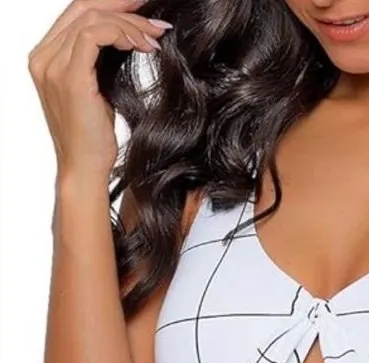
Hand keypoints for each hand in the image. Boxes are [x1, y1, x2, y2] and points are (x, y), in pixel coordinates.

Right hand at [27, 0, 172, 181]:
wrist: (85, 169)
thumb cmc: (94, 139)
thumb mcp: (97, 91)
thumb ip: (101, 61)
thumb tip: (129, 36)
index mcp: (46, 57)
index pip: (78, 13)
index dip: (112, 5)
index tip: (143, 10)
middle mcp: (43, 57)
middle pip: (83, 7)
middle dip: (123, 5)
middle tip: (155, 15)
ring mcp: (52, 65)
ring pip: (92, 17)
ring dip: (130, 23)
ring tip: (155, 37)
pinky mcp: (69, 77)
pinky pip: (95, 35)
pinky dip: (123, 34)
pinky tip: (142, 46)